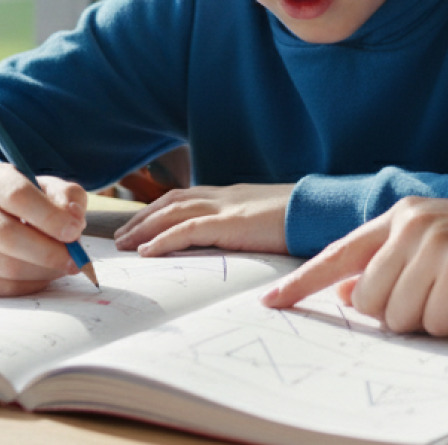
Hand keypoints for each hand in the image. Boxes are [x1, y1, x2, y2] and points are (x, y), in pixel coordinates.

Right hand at [0, 163, 88, 296]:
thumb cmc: (24, 202)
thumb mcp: (46, 188)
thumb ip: (67, 198)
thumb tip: (74, 220)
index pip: (18, 196)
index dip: (50, 216)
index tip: (76, 231)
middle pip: (9, 237)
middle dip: (49, 252)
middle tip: (76, 261)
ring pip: (7, 267)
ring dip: (44, 271)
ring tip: (63, 265)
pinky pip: (2, 288)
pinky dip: (31, 284)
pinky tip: (43, 274)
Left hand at [114, 183, 293, 255]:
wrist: (326, 210)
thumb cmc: (306, 220)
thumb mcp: (271, 222)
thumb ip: (251, 228)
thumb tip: (242, 244)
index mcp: (234, 195)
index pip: (187, 197)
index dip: (160, 209)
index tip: (141, 224)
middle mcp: (225, 196)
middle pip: (172, 201)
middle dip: (143, 218)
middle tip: (121, 237)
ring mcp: (227, 207)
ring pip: (173, 212)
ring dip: (144, 228)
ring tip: (124, 245)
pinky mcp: (231, 223)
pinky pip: (187, 230)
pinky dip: (162, 239)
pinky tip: (146, 251)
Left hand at [260, 197, 447, 336]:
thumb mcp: (442, 246)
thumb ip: (394, 265)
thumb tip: (353, 296)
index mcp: (403, 214)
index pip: (339, 254)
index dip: (302, 283)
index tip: (271, 304)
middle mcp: (412, 223)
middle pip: (371, 304)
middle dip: (406, 315)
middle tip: (447, 297)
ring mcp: (436, 242)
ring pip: (401, 318)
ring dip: (437, 320)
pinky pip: (438, 323)